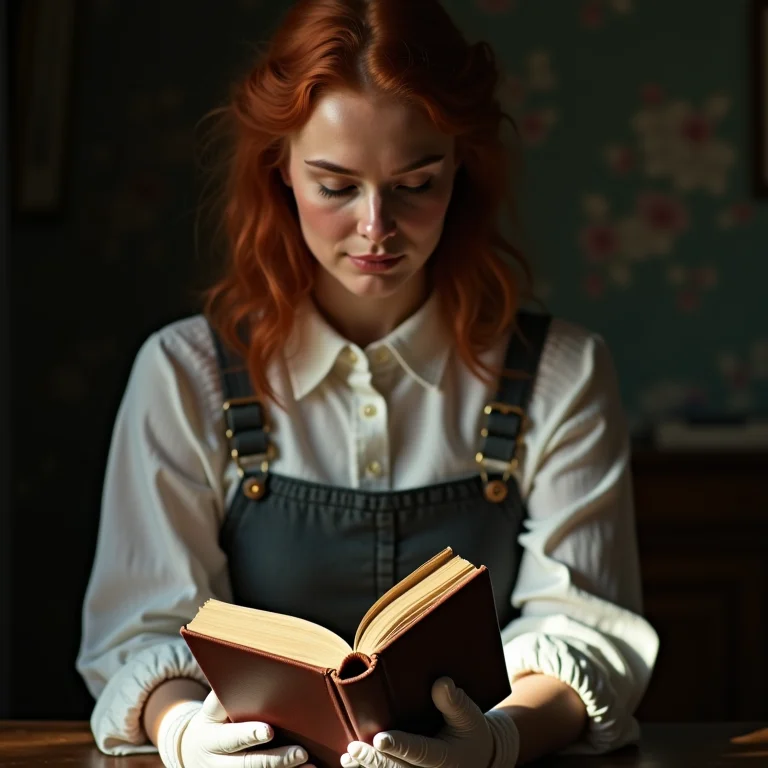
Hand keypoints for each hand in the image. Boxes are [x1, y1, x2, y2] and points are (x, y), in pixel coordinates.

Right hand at [158, 689, 315, 767]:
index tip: (270, 731)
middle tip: (301, 753)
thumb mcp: (211, 709)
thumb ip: (223, 697)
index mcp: (210, 739)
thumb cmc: (214, 720)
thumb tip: (245, 673)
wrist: (197, 752)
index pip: (230, 739)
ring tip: (311, 765)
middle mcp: (220, 764)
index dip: (249, 735)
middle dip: (276, 759)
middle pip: (249, 764)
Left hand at [340, 677, 519, 767]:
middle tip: (354, 748)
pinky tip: (353, 764)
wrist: (477, 756)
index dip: (399, 745)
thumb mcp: (468, 715)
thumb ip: (453, 701)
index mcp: (444, 757)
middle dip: (375, 760)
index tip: (380, 739)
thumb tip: (440, 683)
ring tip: (348, 757)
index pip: (419, 751)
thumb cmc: (469, 731)